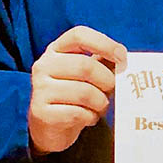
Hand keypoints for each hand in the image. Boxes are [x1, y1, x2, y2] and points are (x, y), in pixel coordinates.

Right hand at [28, 25, 126, 153]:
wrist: (50, 128)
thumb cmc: (74, 97)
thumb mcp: (86, 75)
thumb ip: (102, 63)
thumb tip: (122, 59)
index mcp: (55, 50)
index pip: (78, 35)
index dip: (104, 43)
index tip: (122, 57)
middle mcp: (44, 66)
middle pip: (85, 66)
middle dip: (107, 80)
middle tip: (113, 90)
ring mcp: (40, 89)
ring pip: (84, 92)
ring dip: (101, 102)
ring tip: (100, 106)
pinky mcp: (42, 112)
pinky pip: (78, 113)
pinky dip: (90, 117)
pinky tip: (88, 117)